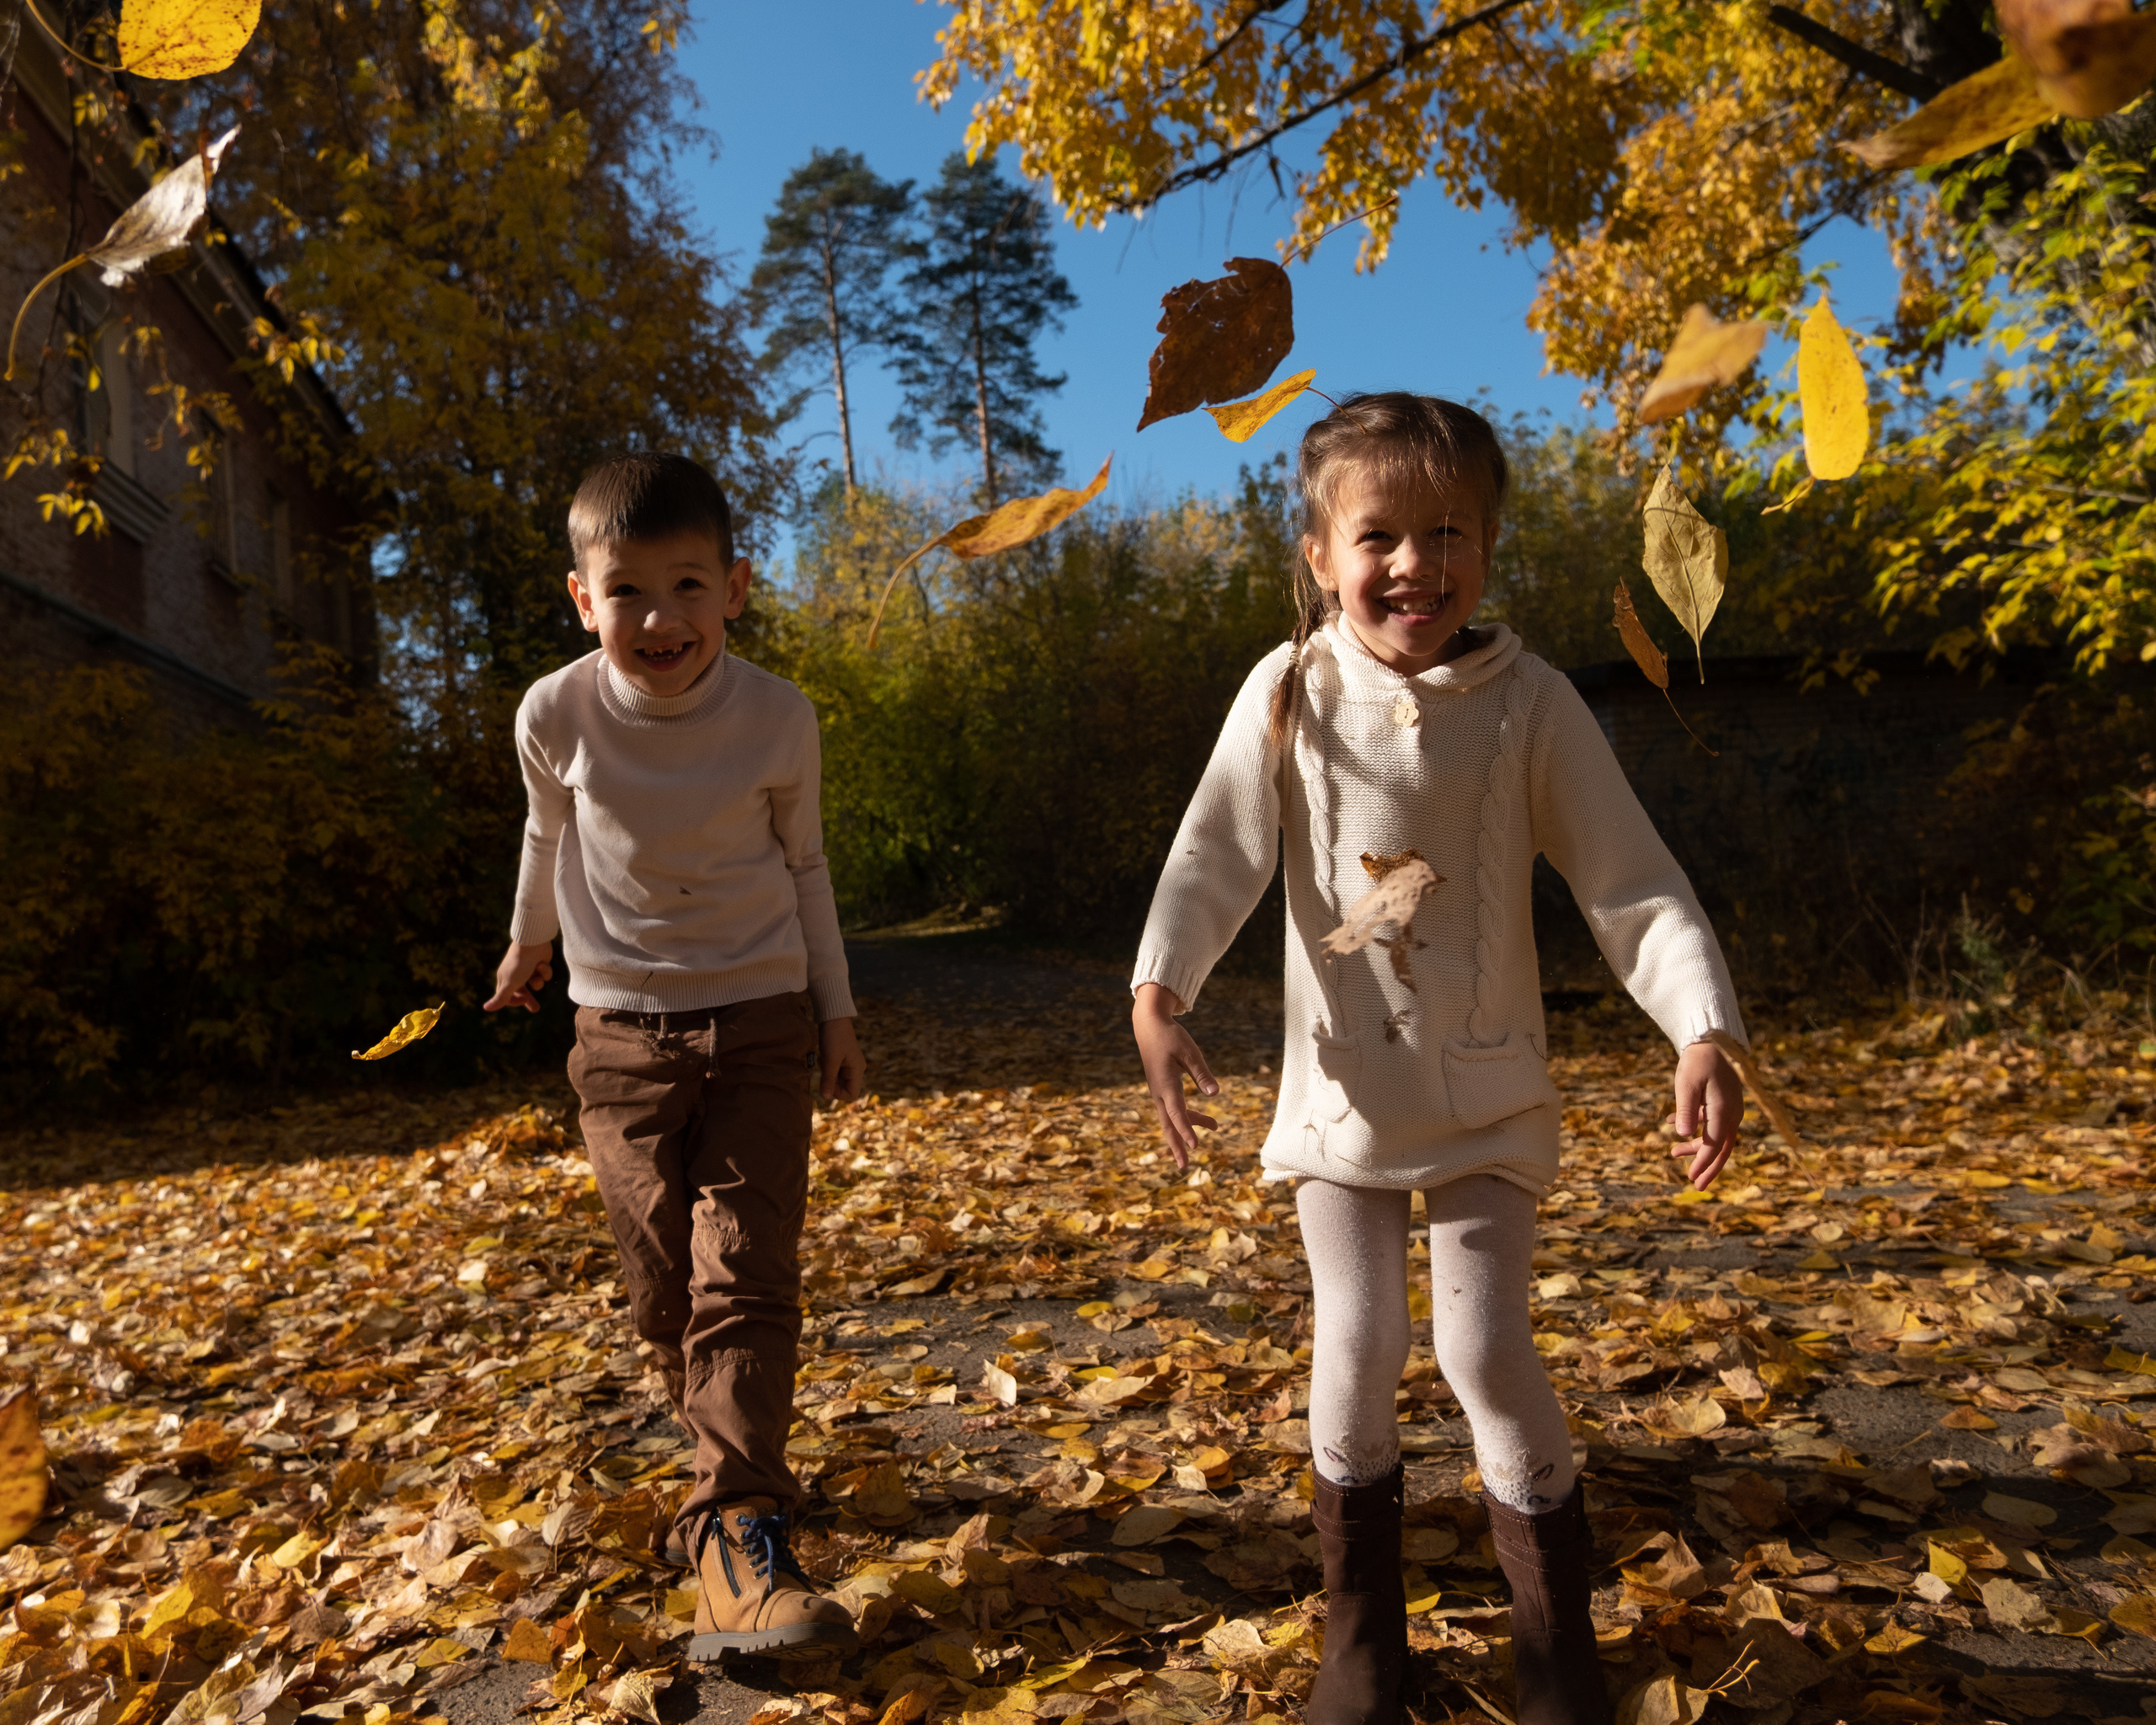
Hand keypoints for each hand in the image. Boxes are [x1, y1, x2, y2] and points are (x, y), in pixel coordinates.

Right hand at [485, 941, 554, 1012]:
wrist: (533, 942)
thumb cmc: (519, 963)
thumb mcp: (510, 983)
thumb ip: (501, 998)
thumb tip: (486, 1009)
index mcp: (504, 978)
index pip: (506, 996)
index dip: (514, 1001)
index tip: (523, 1001)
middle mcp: (515, 974)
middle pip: (521, 992)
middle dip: (528, 1000)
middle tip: (536, 1009)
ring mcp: (527, 969)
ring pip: (535, 983)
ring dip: (539, 980)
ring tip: (538, 972)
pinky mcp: (539, 964)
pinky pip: (544, 974)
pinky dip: (545, 971)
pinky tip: (542, 963)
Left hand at [820, 1017, 864, 1102]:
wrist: (833, 1016)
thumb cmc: (833, 1037)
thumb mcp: (830, 1060)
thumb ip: (828, 1080)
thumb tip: (826, 1098)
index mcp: (857, 1070)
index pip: (851, 1094)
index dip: (837, 1094)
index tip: (826, 1083)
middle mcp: (856, 1069)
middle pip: (844, 1088)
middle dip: (831, 1083)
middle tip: (823, 1068)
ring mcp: (850, 1064)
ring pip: (838, 1080)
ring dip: (828, 1075)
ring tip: (823, 1060)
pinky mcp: (843, 1059)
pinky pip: (835, 1071)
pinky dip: (828, 1068)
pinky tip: (824, 1057)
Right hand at [1133, 982, 1217, 1170]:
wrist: (1148, 1027)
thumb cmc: (1170, 1037)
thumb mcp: (1190, 1052)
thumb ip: (1202, 1074)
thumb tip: (1216, 1093)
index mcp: (1166, 1085)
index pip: (1177, 1113)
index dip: (1187, 1130)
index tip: (1195, 1146)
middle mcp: (1160, 1093)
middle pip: (1168, 1125)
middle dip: (1177, 1146)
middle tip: (1185, 1166)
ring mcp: (1159, 1092)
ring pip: (1172, 1119)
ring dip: (1189, 1129)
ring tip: (1215, 1127)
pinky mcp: (1162, 1089)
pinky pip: (1174, 1110)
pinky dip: (1188, 1118)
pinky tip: (1205, 1120)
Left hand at [1670, 1038, 1744, 1187]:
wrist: (1711, 1038)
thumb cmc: (1699, 1059)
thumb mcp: (1687, 1084)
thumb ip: (1685, 1110)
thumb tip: (1682, 1136)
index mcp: (1725, 1111)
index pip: (1714, 1145)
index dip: (1703, 1163)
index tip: (1692, 1179)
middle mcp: (1732, 1112)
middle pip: (1722, 1147)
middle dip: (1708, 1166)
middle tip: (1696, 1184)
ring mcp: (1729, 1107)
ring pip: (1715, 1135)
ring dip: (1696, 1146)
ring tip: (1673, 1153)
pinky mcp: (1722, 1100)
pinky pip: (1711, 1120)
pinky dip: (1694, 1126)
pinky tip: (1672, 1125)